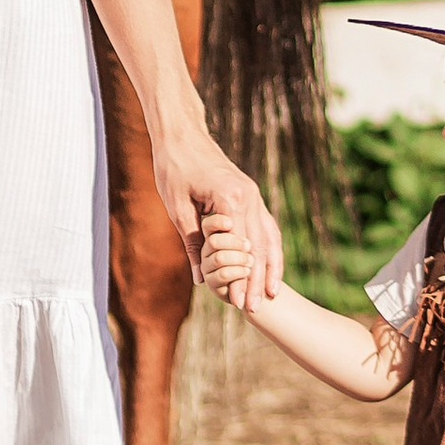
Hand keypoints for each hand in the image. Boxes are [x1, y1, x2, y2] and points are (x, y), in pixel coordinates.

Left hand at [154, 125, 282, 310]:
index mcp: (230, 199)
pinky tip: (269, 266)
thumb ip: (192, 243)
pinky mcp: (250, 194)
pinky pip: (266, 225)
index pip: (239, 249)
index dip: (239, 279)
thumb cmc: (174, 167)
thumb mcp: (177, 208)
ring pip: (268, 237)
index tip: (237, 304)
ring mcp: (253, 195)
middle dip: (256, 280)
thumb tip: (201, 278)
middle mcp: (248, 197)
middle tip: (254, 310)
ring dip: (269, 267)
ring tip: (270, 294)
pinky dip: (269, 248)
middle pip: (258, 247)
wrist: (182, 134)